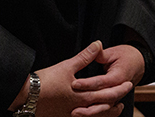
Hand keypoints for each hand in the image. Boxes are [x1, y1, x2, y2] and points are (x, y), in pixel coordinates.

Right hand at [13, 41, 131, 116]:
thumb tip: (97, 44)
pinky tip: (93, 113)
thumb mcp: (67, 66)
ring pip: (95, 116)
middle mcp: (80, 108)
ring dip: (107, 112)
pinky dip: (93, 115)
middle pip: (104, 107)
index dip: (119, 88)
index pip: (107, 93)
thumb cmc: (46, 82)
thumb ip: (85, 56)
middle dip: (116, 101)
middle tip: (124, 96)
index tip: (128, 83)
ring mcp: (72, 115)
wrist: (27, 96)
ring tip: (114, 108)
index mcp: (83, 96)